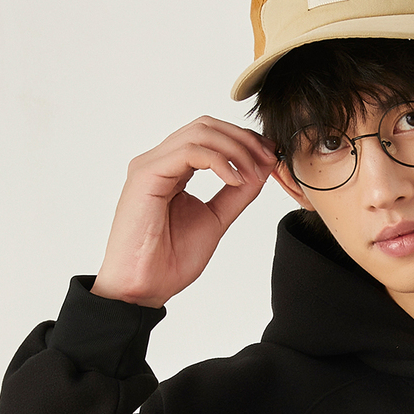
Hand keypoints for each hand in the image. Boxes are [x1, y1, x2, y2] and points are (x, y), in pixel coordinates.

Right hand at [90, 116, 279, 307]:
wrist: (143, 287)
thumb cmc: (169, 261)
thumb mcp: (215, 220)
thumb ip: (236, 194)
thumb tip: (261, 170)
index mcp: (172, 169)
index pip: (210, 136)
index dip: (243, 141)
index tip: (270, 156)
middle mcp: (159, 161)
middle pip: (206, 126)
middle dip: (243, 138)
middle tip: (268, 158)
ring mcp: (150, 165)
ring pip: (199, 132)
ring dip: (235, 149)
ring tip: (253, 173)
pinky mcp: (146, 175)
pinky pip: (189, 152)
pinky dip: (218, 161)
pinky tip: (234, 180)